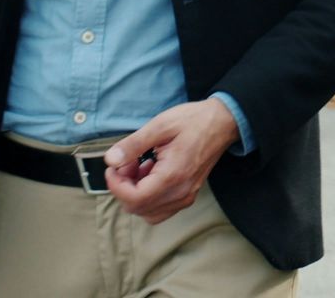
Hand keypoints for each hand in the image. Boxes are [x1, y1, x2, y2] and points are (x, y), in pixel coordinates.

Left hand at [102, 97, 238, 224]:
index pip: (134, 199)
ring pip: (148, 213)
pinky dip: (148, 197)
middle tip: (127, 163)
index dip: (115, 185)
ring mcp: (186, 196)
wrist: (223, 122)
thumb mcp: (160, 125)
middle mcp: (181, 192)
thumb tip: (110, 160)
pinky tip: (150, 174)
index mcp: (173, 175)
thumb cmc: (194, 120)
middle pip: (138, 208)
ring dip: (135, 194)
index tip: (113, 167)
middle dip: (124, 188)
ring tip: (138, 168)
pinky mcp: (188, 195)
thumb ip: (133, 145)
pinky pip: (160, 209)